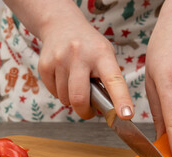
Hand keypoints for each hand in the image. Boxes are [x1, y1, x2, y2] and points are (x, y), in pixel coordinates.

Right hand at [4, 0, 133, 119]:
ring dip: (72, 100)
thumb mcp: (105, 55)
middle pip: (79, 98)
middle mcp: (79, 55)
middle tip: (88, 111)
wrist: (61, 25)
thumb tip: (109, 110)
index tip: (126, 115)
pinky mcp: (44, 65)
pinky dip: (60, 93)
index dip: (121, 100)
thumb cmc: (89, 47)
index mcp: (101, 55)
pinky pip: (54, 93)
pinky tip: (64, 79)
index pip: (114, 81)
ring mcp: (59, 59)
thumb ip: (108, 80)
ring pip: (65, 99)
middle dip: (84, 112)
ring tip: (76, 84)